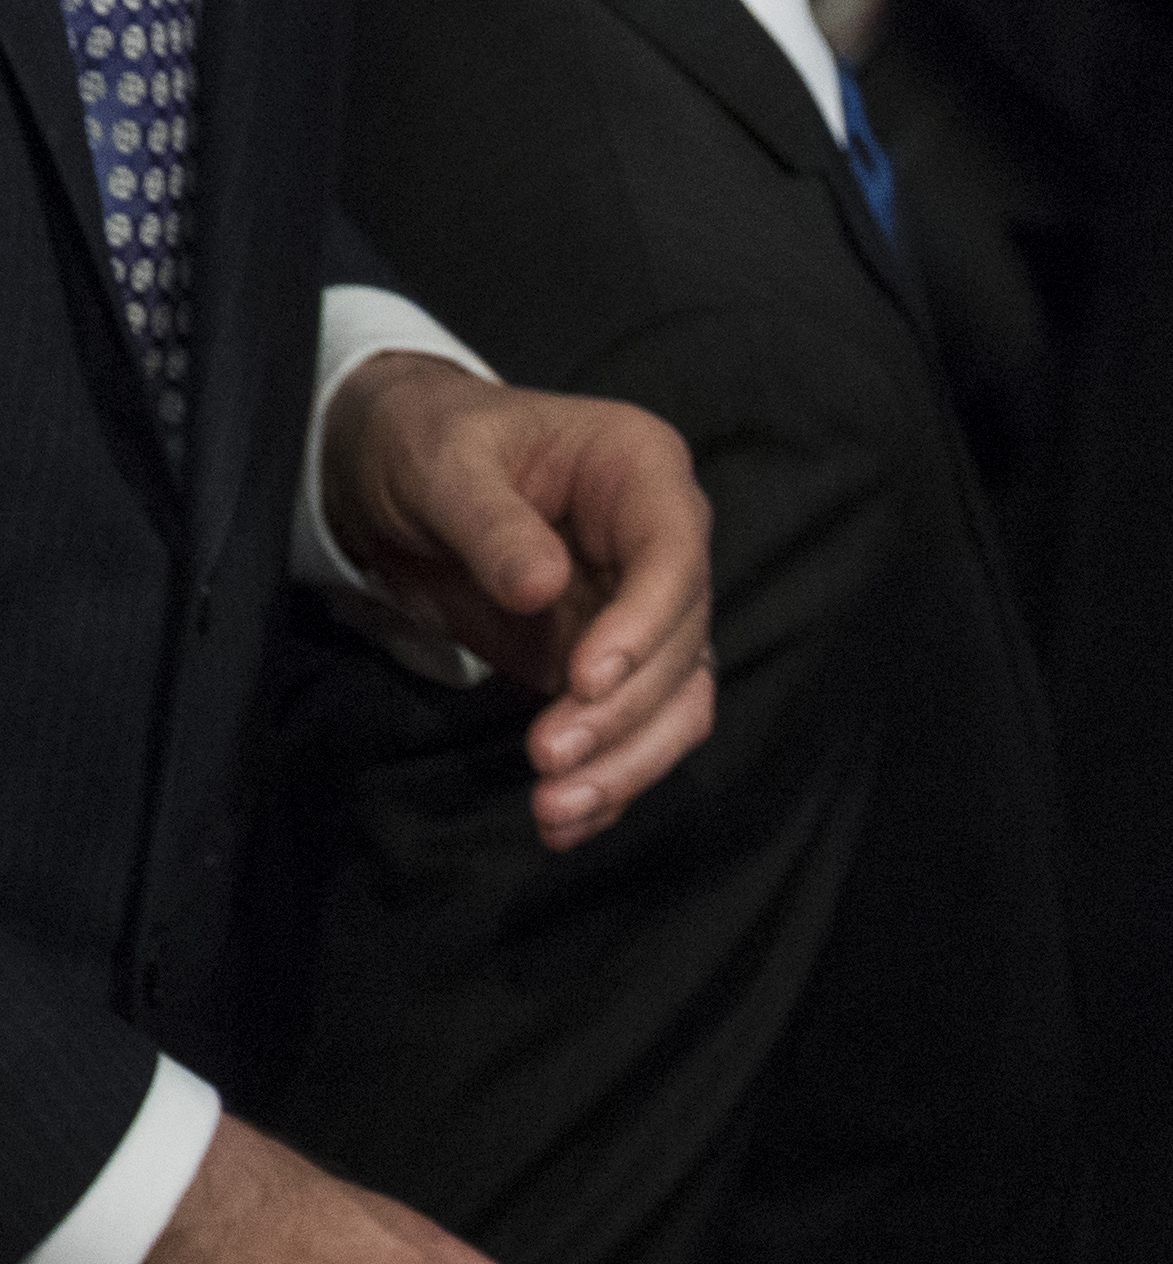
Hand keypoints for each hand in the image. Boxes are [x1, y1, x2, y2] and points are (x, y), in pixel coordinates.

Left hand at [321, 351, 715, 849]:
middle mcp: (663, 545)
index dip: (644, 626)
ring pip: (676, 703)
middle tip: (550, 759)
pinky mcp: (614, 667)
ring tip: (555, 809)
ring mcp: (644, 612)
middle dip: (623, 715)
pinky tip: (564, 820)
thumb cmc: (425, 443)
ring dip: (626, 764)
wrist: (397, 477)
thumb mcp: (440, 464)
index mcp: (641, 471)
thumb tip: (542, 587)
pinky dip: (607, 780)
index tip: (585, 680)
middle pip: (684, 647)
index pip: (675, 557)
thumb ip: (489, 521)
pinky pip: (635, 732)